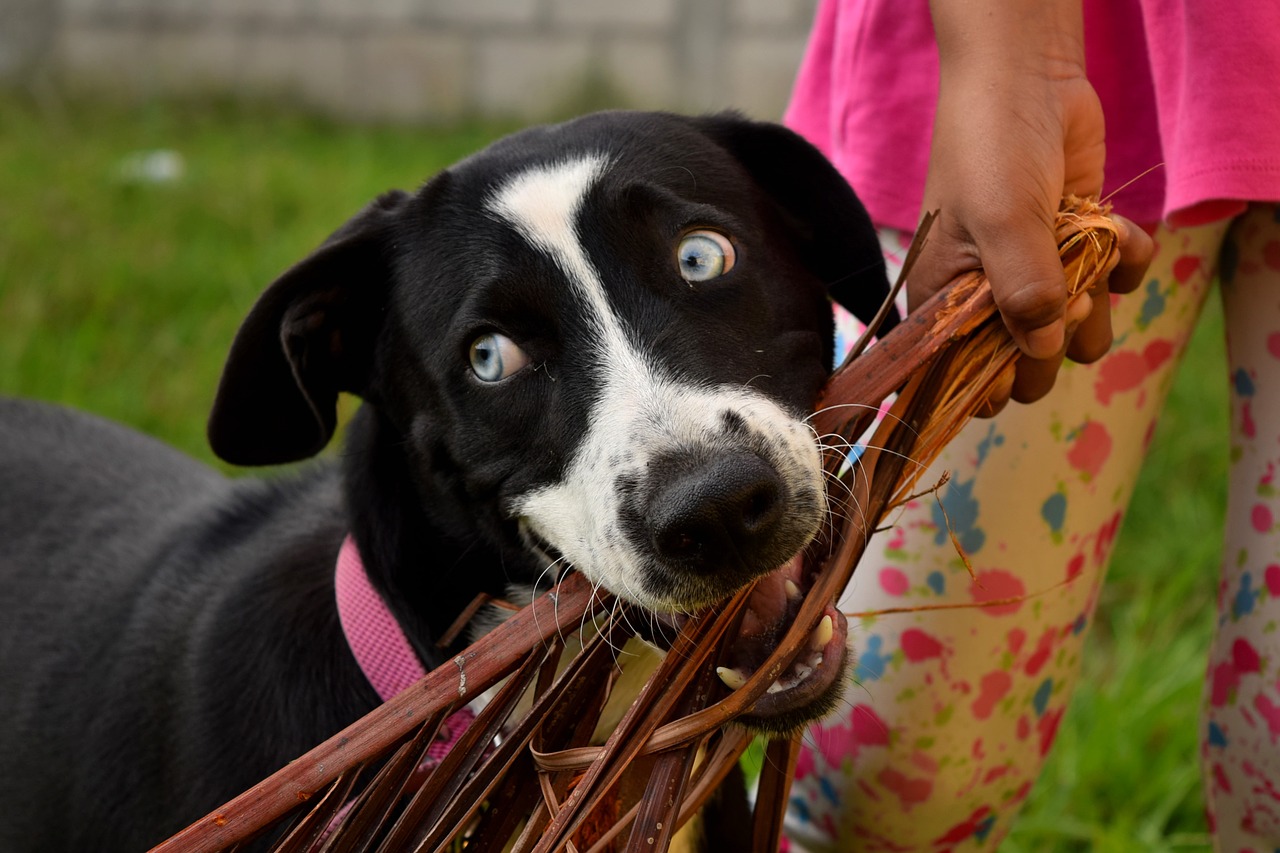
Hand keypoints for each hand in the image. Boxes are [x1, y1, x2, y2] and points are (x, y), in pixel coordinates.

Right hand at [911, 0, 1153, 411]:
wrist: (1027, 79)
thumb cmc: (989, 150)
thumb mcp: (1001, 223)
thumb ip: (1023, 295)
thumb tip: (1045, 350)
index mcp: (944, 305)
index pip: (964, 380)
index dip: (996, 378)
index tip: (1021, 344)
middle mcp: (986, 301)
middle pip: (1027, 370)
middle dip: (1053, 340)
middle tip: (1065, 294)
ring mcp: (1036, 277)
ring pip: (1077, 336)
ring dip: (1096, 305)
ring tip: (1091, 261)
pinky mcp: (1077, 250)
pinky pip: (1115, 287)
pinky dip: (1125, 262)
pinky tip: (1116, 230)